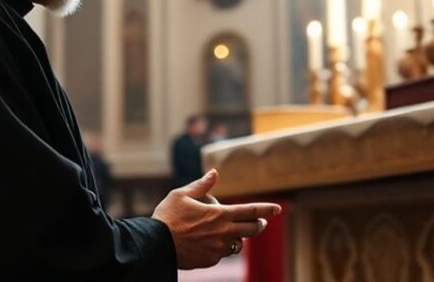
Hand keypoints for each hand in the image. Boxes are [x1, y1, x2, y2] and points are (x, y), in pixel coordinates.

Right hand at [151, 169, 280, 269]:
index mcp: (219, 215)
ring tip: (226, 231)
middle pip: (252, 230)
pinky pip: (222, 253)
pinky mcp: (210, 261)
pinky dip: (220, 246)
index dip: (267, 209)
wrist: (155, 244)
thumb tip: (215, 173)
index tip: (278, 209)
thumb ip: (202, 185)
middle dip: (259, 224)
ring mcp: (218, 249)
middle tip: (260, 222)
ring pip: (237, 243)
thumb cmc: (167, 216)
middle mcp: (223, 233)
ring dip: (237, 236)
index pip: (251, 211)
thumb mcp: (182, 194)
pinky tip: (208, 242)